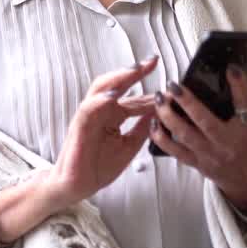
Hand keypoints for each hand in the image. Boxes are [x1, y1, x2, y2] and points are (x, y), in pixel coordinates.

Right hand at [0, 56, 157, 244]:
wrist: (76, 186)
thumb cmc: (97, 166)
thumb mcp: (128, 147)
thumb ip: (142, 129)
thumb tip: (159, 112)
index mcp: (113, 116)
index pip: (134, 99)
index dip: (151, 92)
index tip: (170, 85)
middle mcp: (101, 110)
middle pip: (118, 84)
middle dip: (135, 72)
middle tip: (152, 61)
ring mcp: (89, 115)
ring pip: (102, 88)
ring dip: (118, 78)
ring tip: (136, 70)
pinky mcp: (79, 125)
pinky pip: (89, 108)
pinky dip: (100, 100)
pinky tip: (113, 95)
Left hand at [149, 64, 246, 218]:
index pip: (245, 105)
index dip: (239, 86)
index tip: (230, 68)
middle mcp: (226, 142)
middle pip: (205, 121)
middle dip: (187, 102)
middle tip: (174, 85)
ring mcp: (209, 154)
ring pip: (185, 135)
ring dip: (168, 116)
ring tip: (159, 99)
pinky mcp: (196, 162)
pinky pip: (174, 151)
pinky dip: (160, 137)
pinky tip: (153, 122)